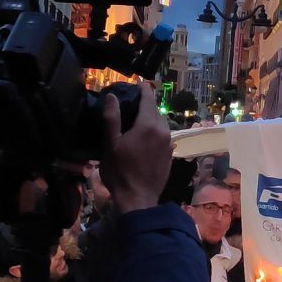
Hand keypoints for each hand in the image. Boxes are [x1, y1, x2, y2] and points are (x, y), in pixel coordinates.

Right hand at [102, 85, 172, 213]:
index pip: (149, 99)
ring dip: (151, 119)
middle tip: (133, 102)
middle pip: (156, 111)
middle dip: (146, 105)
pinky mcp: (170, 155)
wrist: (138, 198)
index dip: (144, 89)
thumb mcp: (110, 143)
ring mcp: (169, 144)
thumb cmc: (120, 171)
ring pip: (161, 124)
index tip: (139, 82)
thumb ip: (112, 118)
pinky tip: (144, 138)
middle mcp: (164, 131)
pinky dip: (155, 132)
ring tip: (137, 120)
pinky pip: (163, 136)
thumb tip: (111, 96)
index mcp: (149, 125)